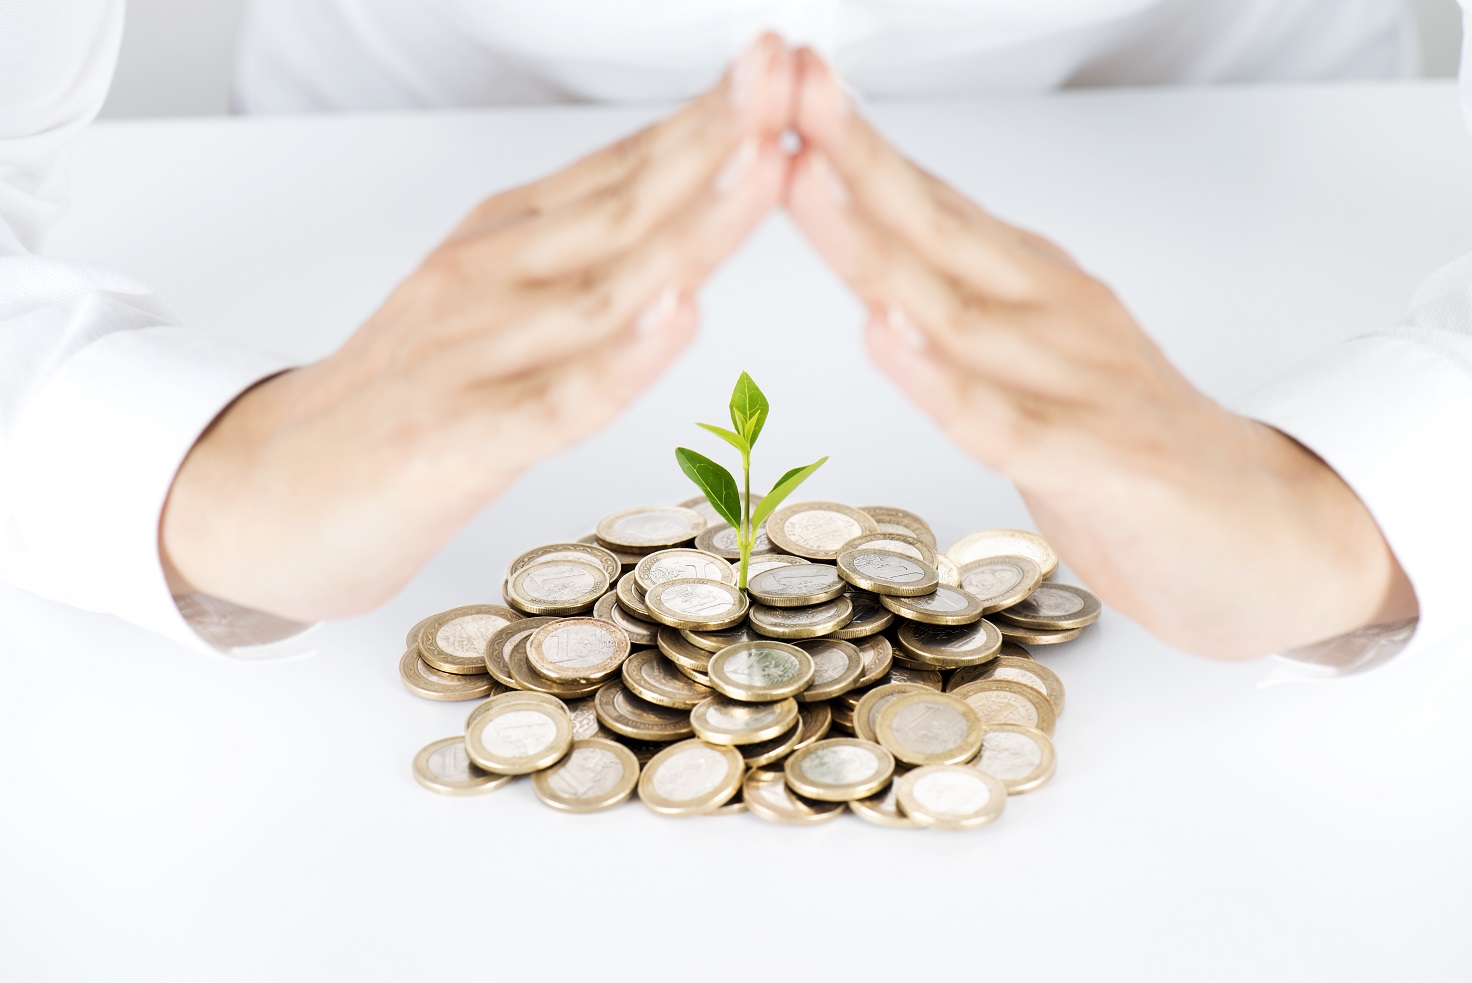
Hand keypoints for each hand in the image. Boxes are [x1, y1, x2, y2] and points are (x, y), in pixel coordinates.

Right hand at [160, 36, 795, 621]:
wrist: (265, 490)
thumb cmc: (394, 402)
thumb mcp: (484, 302)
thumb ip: (570, 259)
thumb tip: (674, 209)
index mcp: (503, 245)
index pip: (622, 171)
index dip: (708, 122)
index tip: (783, 69)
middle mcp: (491, 281)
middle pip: (624, 206)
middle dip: (716, 140)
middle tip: (787, 77)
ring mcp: (471, 356)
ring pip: (604, 284)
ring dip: (692, 225)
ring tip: (763, 167)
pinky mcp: (456, 441)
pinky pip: (554, 399)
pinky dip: (621, 359)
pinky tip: (677, 316)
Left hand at [785, 49, 1415, 658]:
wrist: (1266, 531)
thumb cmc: (1131, 445)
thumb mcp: (1034, 353)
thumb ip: (965, 305)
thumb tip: (880, 252)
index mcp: (1030, 288)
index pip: (928, 205)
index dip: (851, 144)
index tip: (782, 81)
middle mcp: (1050, 316)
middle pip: (932, 229)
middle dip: (849, 157)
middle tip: (782, 88)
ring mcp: (1077, 384)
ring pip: (952, 310)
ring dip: (871, 244)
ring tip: (806, 181)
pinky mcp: (1098, 462)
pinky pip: (1003, 421)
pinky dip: (939, 380)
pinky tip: (887, 335)